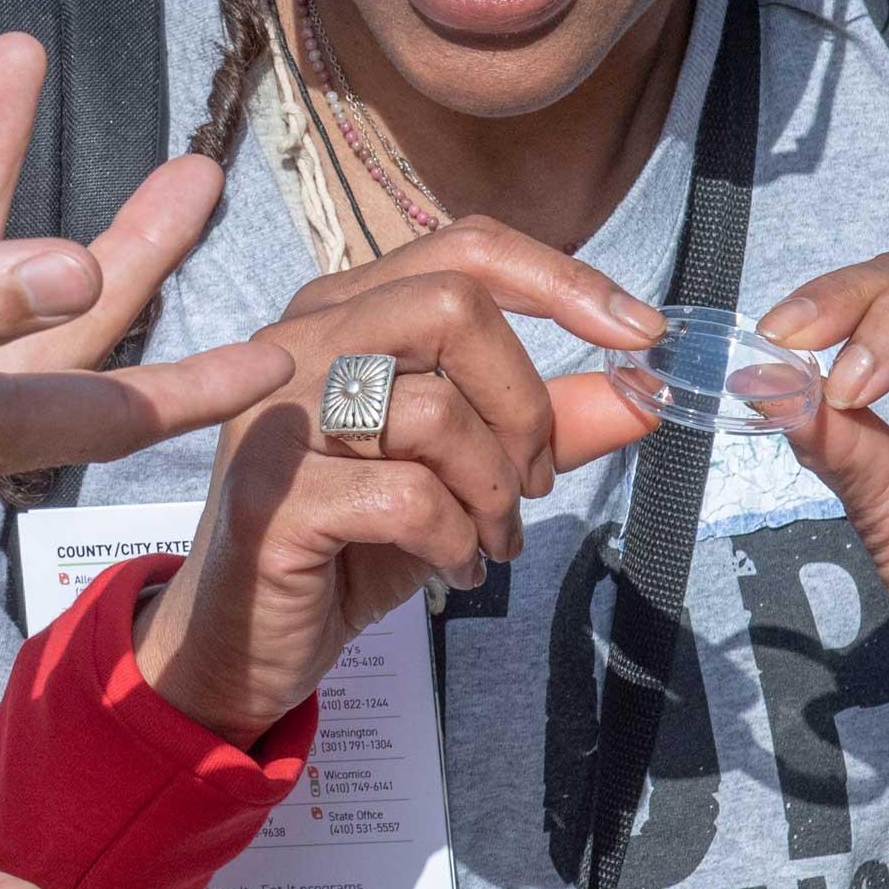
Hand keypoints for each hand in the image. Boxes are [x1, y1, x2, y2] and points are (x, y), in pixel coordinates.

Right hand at [134, 220, 666, 743]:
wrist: (243, 639)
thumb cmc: (353, 541)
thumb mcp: (463, 473)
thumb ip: (546, 426)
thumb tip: (646, 395)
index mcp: (343, 308)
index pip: (465, 249)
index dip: (563, 280)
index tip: (639, 331)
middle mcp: (299, 338)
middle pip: (456, 306)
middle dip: (525, 403)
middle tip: (533, 481)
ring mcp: (276, 413)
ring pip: (438, 410)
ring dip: (495, 495)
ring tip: (490, 541)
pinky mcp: (271, 494)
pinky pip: (410, 498)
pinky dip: (456, 543)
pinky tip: (452, 570)